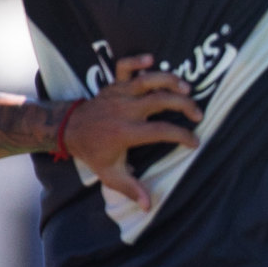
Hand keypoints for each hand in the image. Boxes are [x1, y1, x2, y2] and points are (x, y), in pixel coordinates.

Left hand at [61, 55, 201, 211]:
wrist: (70, 129)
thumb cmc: (94, 152)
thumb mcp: (110, 174)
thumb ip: (130, 188)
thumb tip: (147, 207)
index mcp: (126, 132)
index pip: (161, 131)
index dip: (182, 136)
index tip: (194, 143)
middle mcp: (125, 109)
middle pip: (160, 100)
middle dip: (184, 105)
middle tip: (198, 114)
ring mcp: (119, 93)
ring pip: (148, 79)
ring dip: (169, 80)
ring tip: (187, 86)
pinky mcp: (114, 84)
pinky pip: (125, 65)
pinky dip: (137, 60)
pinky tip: (152, 60)